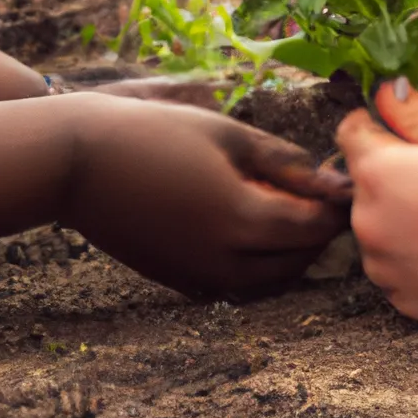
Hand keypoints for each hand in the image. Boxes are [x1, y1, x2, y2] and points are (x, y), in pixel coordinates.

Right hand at [64, 96, 350, 297]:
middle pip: (297, 260)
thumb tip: (332, 182)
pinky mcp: (176, 280)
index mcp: (242, 220)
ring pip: (268, 280)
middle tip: (321, 199)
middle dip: (317, 233)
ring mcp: (198, 277)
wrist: (75, 163)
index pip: (315, 227)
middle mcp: (224, 261)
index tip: (342, 184)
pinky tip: (249, 231)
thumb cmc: (154, 134)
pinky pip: (234, 284)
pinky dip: (255, 265)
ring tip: (289, 214)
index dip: (335, 208)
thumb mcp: (229, 135)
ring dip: (289, 254)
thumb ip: (286, 162)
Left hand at [336, 79, 417, 333]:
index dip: (376, 123)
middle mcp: (368, 221)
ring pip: (381, 229)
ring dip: (402, 220)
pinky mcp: (403, 301)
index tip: (403, 126)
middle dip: (394, 175)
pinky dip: (417, 259)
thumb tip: (386, 92)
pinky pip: (398, 269)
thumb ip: (415, 117)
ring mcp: (384, 267)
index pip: (351, 132)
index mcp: (379, 171)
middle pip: (366, 184)